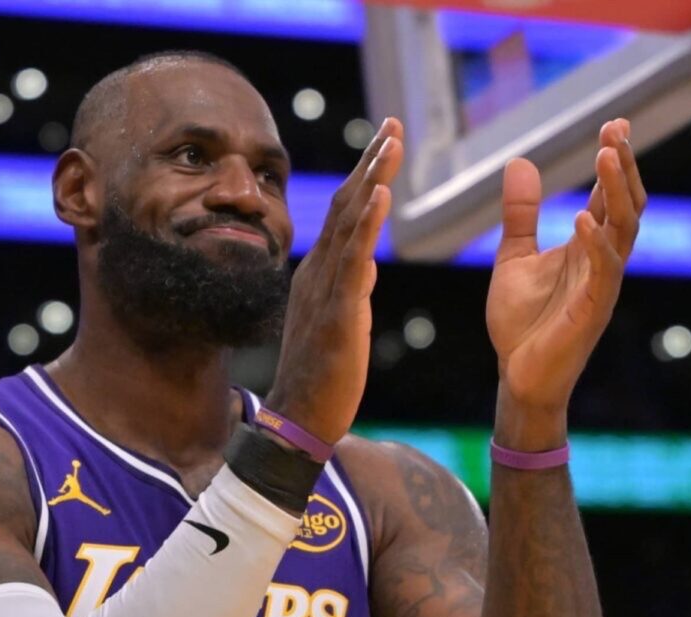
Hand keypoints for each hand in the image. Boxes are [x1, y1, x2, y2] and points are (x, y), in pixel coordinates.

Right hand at [265, 118, 403, 444]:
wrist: (297, 420)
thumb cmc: (320, 378)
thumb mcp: (339, 321)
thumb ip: (350, 288)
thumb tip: (364, 264)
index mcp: (320, 274)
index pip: (343, 214)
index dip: (365, 175)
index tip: (386, 141)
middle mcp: (318, 272)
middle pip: (346, 204)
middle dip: (371, 161)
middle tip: (394, 123)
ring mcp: (325, 289)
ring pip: (350, 222)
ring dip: (372, 177)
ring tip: (393, 141)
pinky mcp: (337, 312)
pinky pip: (353, 260)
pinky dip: (367, 223)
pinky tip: (381, 194)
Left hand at [486, 119, 644, 416]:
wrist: (517, 376)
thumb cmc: (521, 324)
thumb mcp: (513, 257)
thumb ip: (521, 214)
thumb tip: (519, 161)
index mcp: (588, 247)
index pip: (608, 195)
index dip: (614, 160)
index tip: (614, 122)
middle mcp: (602, 261)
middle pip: (626, 204)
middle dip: (623, 167)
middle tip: (616, 130)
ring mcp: (602, 285)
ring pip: (624, 230)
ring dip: (616, 192)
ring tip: (607, 156)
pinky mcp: (592, 310)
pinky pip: (603, 272)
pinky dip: (596, 244)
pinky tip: (583, 219)